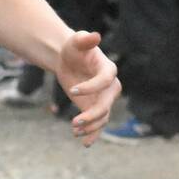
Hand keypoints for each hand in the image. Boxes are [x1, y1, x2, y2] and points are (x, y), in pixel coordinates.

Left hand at [54, 30, 118, 145]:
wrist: (68, 61)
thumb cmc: (74, 48)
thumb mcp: (76, 41)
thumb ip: (85, 39)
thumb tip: (95, 35)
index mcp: (108, 70)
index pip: (105, 81)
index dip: (91, 87)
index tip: (72, 90)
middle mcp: (110, 87)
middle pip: (106, 104)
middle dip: (92, 115)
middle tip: (74, 122)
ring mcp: (103, 99)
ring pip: (102, 117)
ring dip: (91, 127)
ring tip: (74, 131)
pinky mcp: (94, 108)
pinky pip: (98, 124)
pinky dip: (93, 134)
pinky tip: (85, 143)